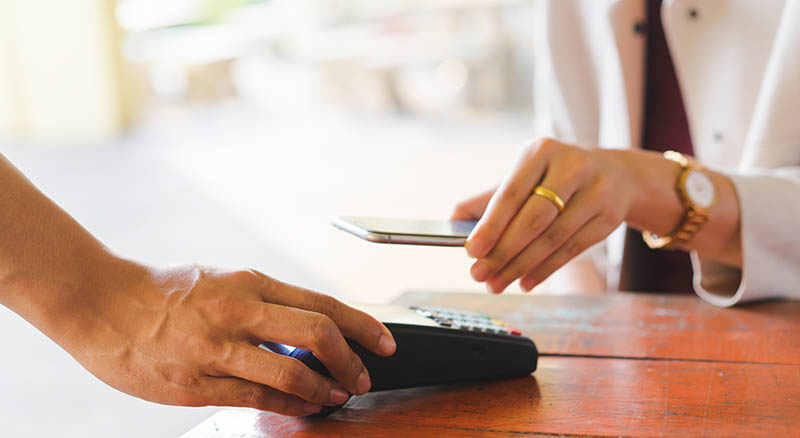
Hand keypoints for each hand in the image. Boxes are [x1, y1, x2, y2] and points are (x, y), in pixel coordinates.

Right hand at [58, 263, 396, 416]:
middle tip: (363, 375)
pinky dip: (290, 406)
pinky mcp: (196, 381)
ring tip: (336, 395)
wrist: (101, 303)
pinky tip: (303, 408)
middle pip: (318, 332)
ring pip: (291, 372)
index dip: (363, 325)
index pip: (322, 303)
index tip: (384, 342)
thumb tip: (307, 332)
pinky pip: (255, 397)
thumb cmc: (163, 293)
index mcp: (249, 283)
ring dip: (324, 388)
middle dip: (352, 359)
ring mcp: (218, 347)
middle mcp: (239, 310)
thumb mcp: (221, 283)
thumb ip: (264, 305)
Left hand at [452, 138, 647, 293]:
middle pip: (533, 219)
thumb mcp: (523, 176)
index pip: (511, 193)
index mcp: (541, 151)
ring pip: (552, 239)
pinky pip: (572, 250)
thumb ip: (487, 198)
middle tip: (479, 275)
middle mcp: (572, 167)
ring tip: (497, 283)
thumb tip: (452, 220)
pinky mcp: (609, 217)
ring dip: (520, 267)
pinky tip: (525, 282)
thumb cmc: (554, 177)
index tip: (471, 251)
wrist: (613, 174)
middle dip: (503, 252)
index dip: (490, 225)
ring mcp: (596, 191)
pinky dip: (545, 270)